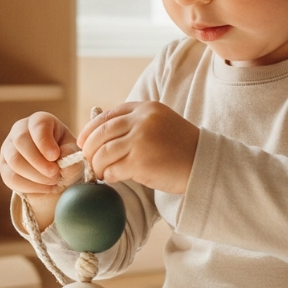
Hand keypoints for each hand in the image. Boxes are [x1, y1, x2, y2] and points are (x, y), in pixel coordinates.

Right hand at [1, 113, 79, 225]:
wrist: (56, 176)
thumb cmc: (66, 159)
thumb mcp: (74, 155)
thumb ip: (71, 155)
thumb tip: (61, 156)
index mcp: (40, 121)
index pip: (38, 126)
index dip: (45, 141)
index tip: (55, 156)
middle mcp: (20, 130)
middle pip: (21, 141)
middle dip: (38, 161)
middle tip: (55, 174)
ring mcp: (8, 148)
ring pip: (14, 161)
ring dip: (35, 175)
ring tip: (53, 182)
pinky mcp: (4, 167)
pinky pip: (11, 177)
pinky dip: (30, 186)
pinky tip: (45, 188)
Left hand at [77, 101, 199, 194]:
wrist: (204, 164)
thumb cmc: (180, 148)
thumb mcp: (159, 123)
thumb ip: (134, 124)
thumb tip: (100, 136)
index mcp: (145, 108)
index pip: (107, 116)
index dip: (90, 130)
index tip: (83, 142)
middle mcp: (141, 120)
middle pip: (100, 133)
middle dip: (89, 149)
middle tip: (88, 161)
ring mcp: (140, 140)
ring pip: (103, 153)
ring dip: (97, 166)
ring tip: (100, 173)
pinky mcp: (140, 162)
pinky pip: (113, 169)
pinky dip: (108, 176)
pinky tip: (112, 178)